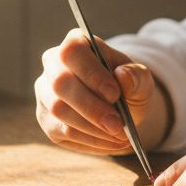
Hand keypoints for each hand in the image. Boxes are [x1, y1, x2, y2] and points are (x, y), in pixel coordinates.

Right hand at [35, 29, 154, 154]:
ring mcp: (45, 93)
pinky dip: (90, 140)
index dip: (91, 73)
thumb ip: (136, 75)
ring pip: (59, 111)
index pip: (73, 52)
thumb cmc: (127, 85)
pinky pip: (63, 132)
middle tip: (118, 125)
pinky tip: (110, 142)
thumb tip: (123, 76)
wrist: (120, 106)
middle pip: (60, 83)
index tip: (114, 94)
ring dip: (93, 128)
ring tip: (120, 136)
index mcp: (76, 43)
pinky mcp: (47, 119)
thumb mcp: (140, 78)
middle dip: (92, 108)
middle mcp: (53, 65)